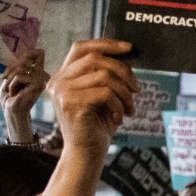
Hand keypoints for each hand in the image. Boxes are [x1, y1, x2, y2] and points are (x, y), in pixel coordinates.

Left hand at [0, 50, 47, 141]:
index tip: (15, 61)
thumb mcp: (10, 77)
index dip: (28, 53)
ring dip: (10, 79)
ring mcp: (42, 79)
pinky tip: (14, 93)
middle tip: (5, 78)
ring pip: (21, 68)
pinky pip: (19, 77)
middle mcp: (42, 74)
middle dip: (11, 68)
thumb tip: (25, 57)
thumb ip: (17, 66)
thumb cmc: (10, 96)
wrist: (12, 111)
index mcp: (36, 71)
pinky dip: (12, 85)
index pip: (38, 53)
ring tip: (11, 90)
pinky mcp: (38, 85)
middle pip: (26, 58)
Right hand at [47, 39, 136, 154]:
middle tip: (136, 89)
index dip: (106, 43)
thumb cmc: (97, 124)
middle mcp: (58, 81)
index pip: (82, 47)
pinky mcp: (70, 103)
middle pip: (96, 58)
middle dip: (124, 71)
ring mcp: (62, 91)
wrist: (87, 152)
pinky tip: (119, 118)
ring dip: (124, 92)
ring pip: (104, 75)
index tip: (129, 48)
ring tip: (129, 108)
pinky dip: (119, 105)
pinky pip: (105, 93)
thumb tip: (129, 55)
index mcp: (64, 76)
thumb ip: (108, 75)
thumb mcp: (104, 95)